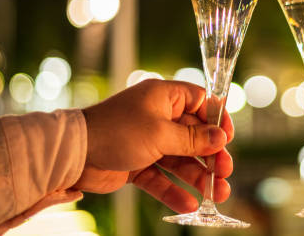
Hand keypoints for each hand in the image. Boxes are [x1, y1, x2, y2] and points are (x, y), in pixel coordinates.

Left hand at [75, 79, 233, 212]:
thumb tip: (221, 138)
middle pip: (194, 135)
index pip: (200, 102)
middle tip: (225, 172)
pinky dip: (174, 190)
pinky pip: (161, 177)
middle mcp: (158, 117)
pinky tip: (189, 204)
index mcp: (164, 98)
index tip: (228, 137)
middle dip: (211, 155)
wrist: (75, 154)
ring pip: (181, 159)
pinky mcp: (138, 164)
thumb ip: (192, 139)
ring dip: (198, 176)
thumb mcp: (160, 134)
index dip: (216, 118)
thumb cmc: (118, 132)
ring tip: (218, 194)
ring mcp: (148, 142)